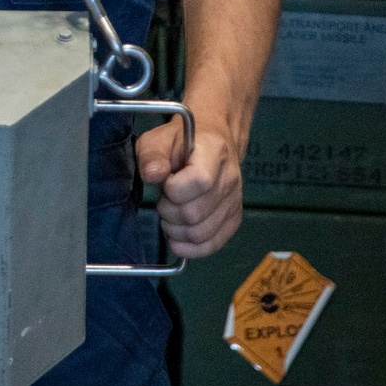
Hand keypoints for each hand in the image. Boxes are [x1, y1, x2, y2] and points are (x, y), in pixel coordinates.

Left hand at [135, 114, 242, 257]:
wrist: (211, 140)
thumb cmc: (180, 140)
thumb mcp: (158, 138)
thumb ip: (152, 154)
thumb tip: (151, 175)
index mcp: (214, 152)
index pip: (199, 181)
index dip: (173, 189)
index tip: (164, 182)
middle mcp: (230, 178)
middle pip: (195, 213)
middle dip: (168, 211)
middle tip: (163, 199)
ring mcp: (234, 201)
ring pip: (201, 234)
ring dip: (175, 230)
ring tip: (169, 213)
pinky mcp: (234, 219)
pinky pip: (212, 245)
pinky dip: (189, 248)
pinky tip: (176, 236)